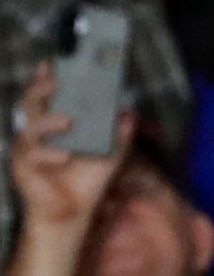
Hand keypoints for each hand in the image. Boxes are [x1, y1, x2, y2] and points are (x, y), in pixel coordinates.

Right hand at [7, 69, 129, 235]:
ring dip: (47, 122)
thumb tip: (128, 112)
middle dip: (39, 90)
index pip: (46, 97)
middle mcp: (37, 133)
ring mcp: (28, 150)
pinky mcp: (23, 169)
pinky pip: (32, 156)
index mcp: (53, 125)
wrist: (73, 212)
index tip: (52, 63)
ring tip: (67, 121)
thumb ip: (120, 133)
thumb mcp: (110, 154)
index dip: (45, 78)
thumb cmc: (86, 179)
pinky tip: (64, 155)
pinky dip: (49, 153)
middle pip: (30, 104)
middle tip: (55, 82)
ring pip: (28, 128)